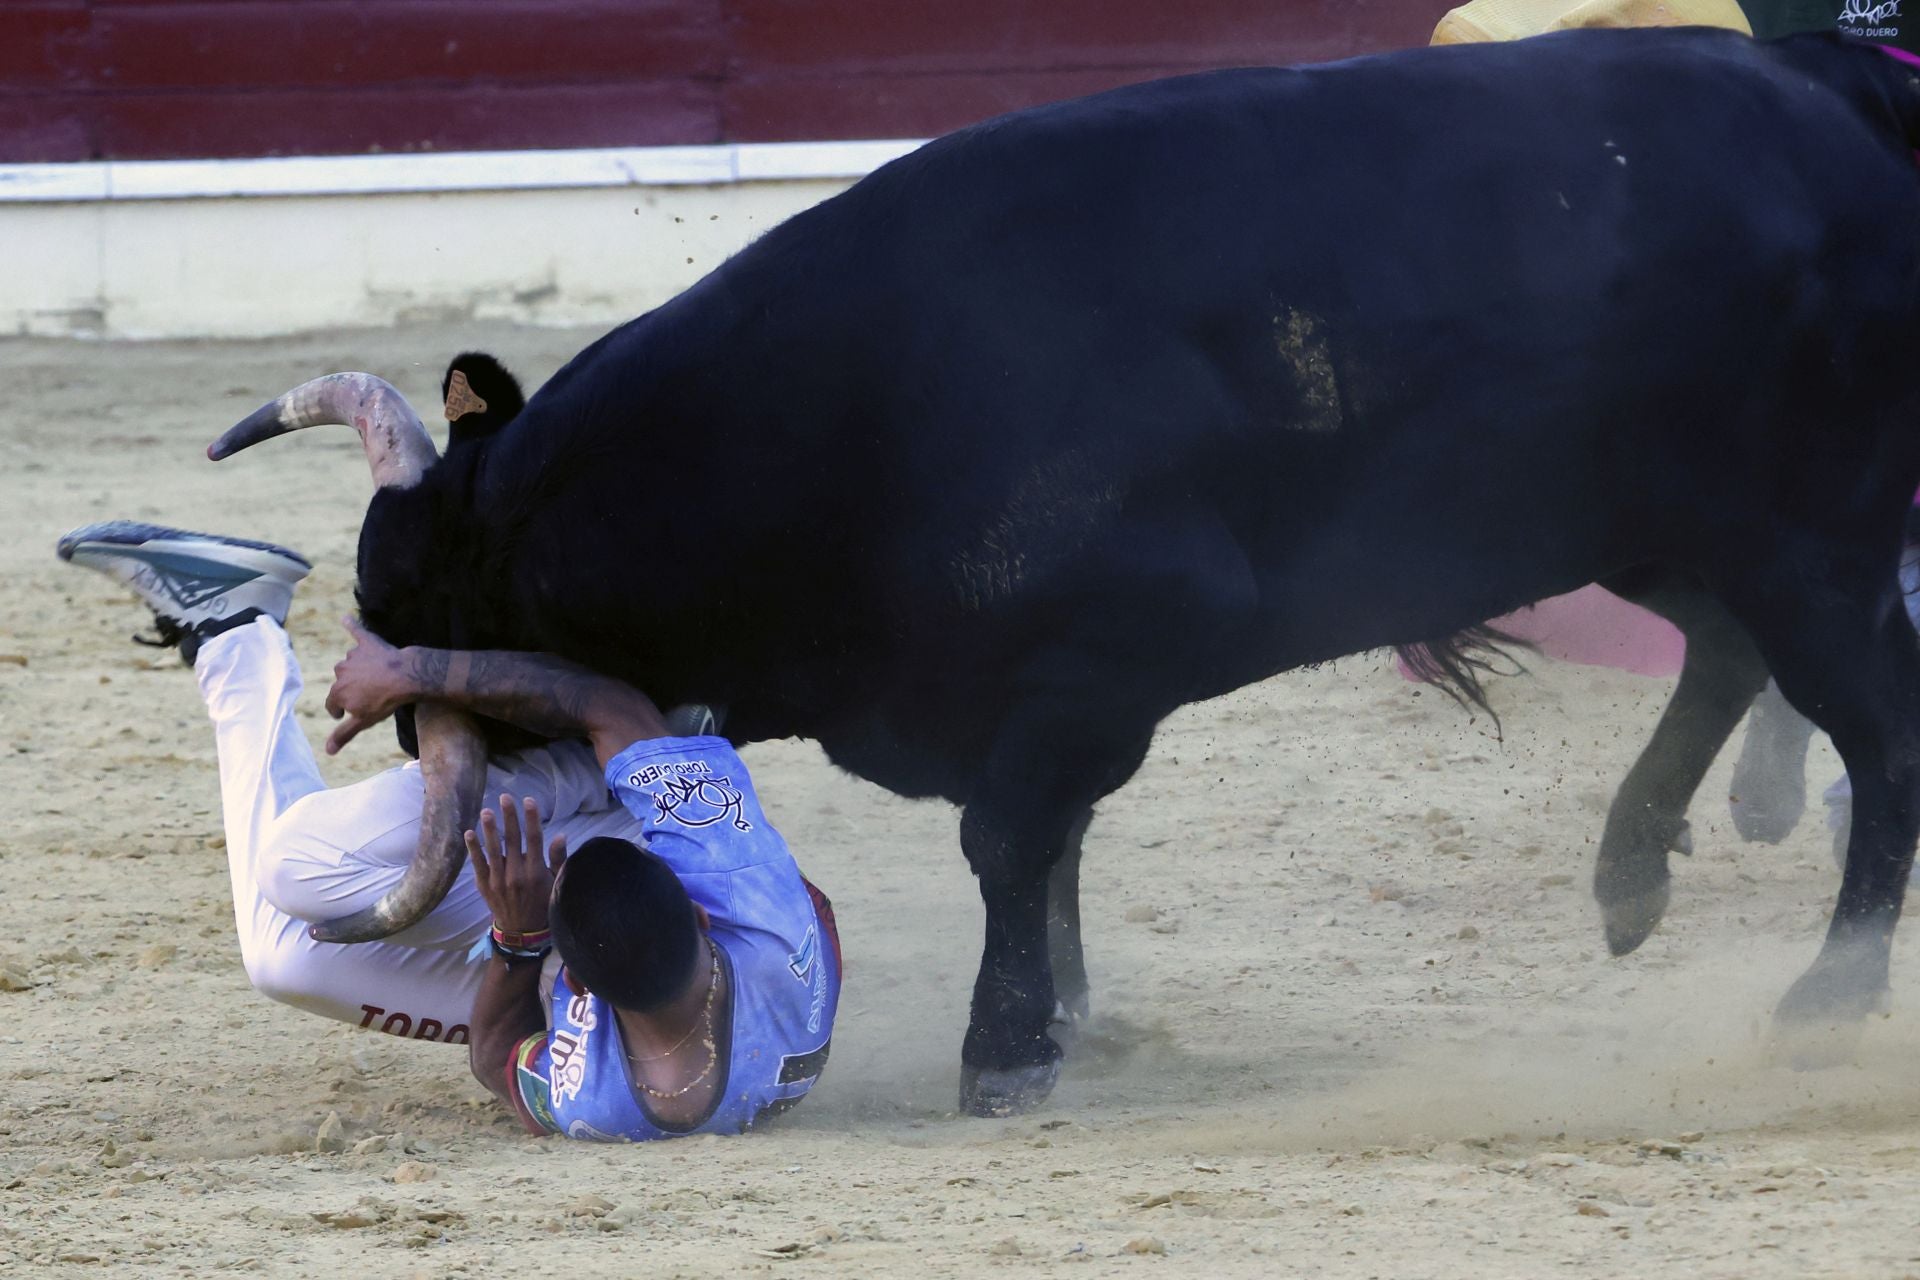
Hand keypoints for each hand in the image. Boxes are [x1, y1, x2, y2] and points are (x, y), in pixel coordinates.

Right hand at [325, 616, 411, 753]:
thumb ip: (344, 734)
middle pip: (342, 683)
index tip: (343, 714)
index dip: (338, 711)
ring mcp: (354, 656)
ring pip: (351, 663)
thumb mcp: (364, 721)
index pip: (332, 704)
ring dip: (358, 668)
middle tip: (368, 695)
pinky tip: (345, 617)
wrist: (405, 677)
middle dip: (351, 689)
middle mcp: (341, 671)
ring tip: (373, 676)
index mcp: (337, 691)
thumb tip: (328, 751)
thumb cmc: (384, 702)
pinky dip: (351, 624)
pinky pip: (357, 631)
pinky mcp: (368, 642)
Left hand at [465, 793, 566, 936]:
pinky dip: (473, 849)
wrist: (522, 932)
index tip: (528, 800)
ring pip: (493, 850)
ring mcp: (499, 881)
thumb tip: (560, 836)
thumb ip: (558, 859)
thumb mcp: (556, 883)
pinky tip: (469, 833)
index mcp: (536, 872)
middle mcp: (517, 874)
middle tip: (505, 797)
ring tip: (486, 811)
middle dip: (509, 817)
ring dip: (489, 829)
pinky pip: (478, 864)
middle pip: (512, 839)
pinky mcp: (485, 886)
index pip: (534, 839)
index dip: (531, 818)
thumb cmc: (543, 903)